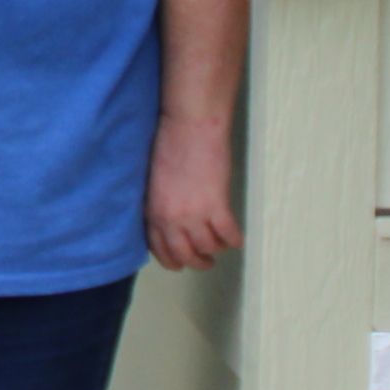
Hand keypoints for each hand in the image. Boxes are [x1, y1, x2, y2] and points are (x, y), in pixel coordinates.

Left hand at [145, 117, 238, 272]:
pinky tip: (236, 238)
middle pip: (184, 255)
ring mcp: (194, 214)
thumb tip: (169, 218)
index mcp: (153, 211)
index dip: (172, 260)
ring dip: (216, 250)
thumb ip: (159, 202)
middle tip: (206, 261)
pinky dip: (233, 240)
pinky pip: (228, 234)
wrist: (190, 126)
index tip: (180, 263)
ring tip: (221, 246)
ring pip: (207, 247)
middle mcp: (171, 219)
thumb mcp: (154, 180)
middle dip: (196, 262)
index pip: (159, 249)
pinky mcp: (216, 205)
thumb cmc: (171, 143)